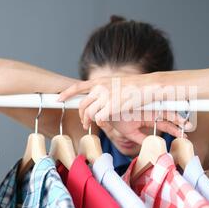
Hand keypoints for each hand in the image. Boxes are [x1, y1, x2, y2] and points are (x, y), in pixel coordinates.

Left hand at [58, 75, 191, 141]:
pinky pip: (99, 118)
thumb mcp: (118, 84)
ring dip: (88, 121)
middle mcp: (100, 88)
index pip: (78, 86)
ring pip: (89, 113)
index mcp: (101, 81)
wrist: (149, 86)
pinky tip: (104, 125)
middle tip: (84, 123)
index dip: (66, 93)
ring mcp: (105, 97)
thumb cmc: (138, 87)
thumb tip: (102, 96)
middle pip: (83, 104)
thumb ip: (107, 89)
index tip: (58, 98)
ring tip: (90, 126)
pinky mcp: (112, 106)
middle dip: (80, 115)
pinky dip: (100, 123)